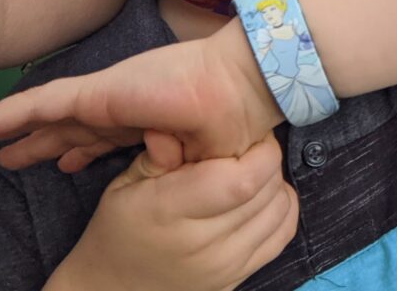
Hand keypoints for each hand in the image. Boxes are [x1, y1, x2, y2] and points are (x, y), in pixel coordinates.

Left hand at [0, 27, 282, 170]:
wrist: (238, 92)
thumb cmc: (230, 127)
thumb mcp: (199, 159)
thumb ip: (173, 160)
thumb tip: (158, 165)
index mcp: (148, 123)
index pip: (105, 137)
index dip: (82, 151)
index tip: (68, 166)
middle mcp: (121, 110)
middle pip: (70, 129)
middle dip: (42, 144)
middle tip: (11, 159)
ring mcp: (105, 99)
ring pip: (46, 118)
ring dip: (12, 133)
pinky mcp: (94, 94)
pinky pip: (37, 106)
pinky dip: (4, 116)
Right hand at [46, 131, 297, 290]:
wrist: (112, 290)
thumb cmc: (119, 228)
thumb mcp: (126, 185)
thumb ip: (160, 153)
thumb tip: (182, 122)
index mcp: (170, 211)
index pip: (242, 177)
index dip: (257, 148)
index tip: (246, 132)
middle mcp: (203, 243)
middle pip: (266, 188)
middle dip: (267, 158)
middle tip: (247, 147)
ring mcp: (225, 265)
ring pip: (281, 208)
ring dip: (275, 181)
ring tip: (251, 171)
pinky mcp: (239, 276)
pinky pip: (284, 233)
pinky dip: (282, 208)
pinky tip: (260, 197)